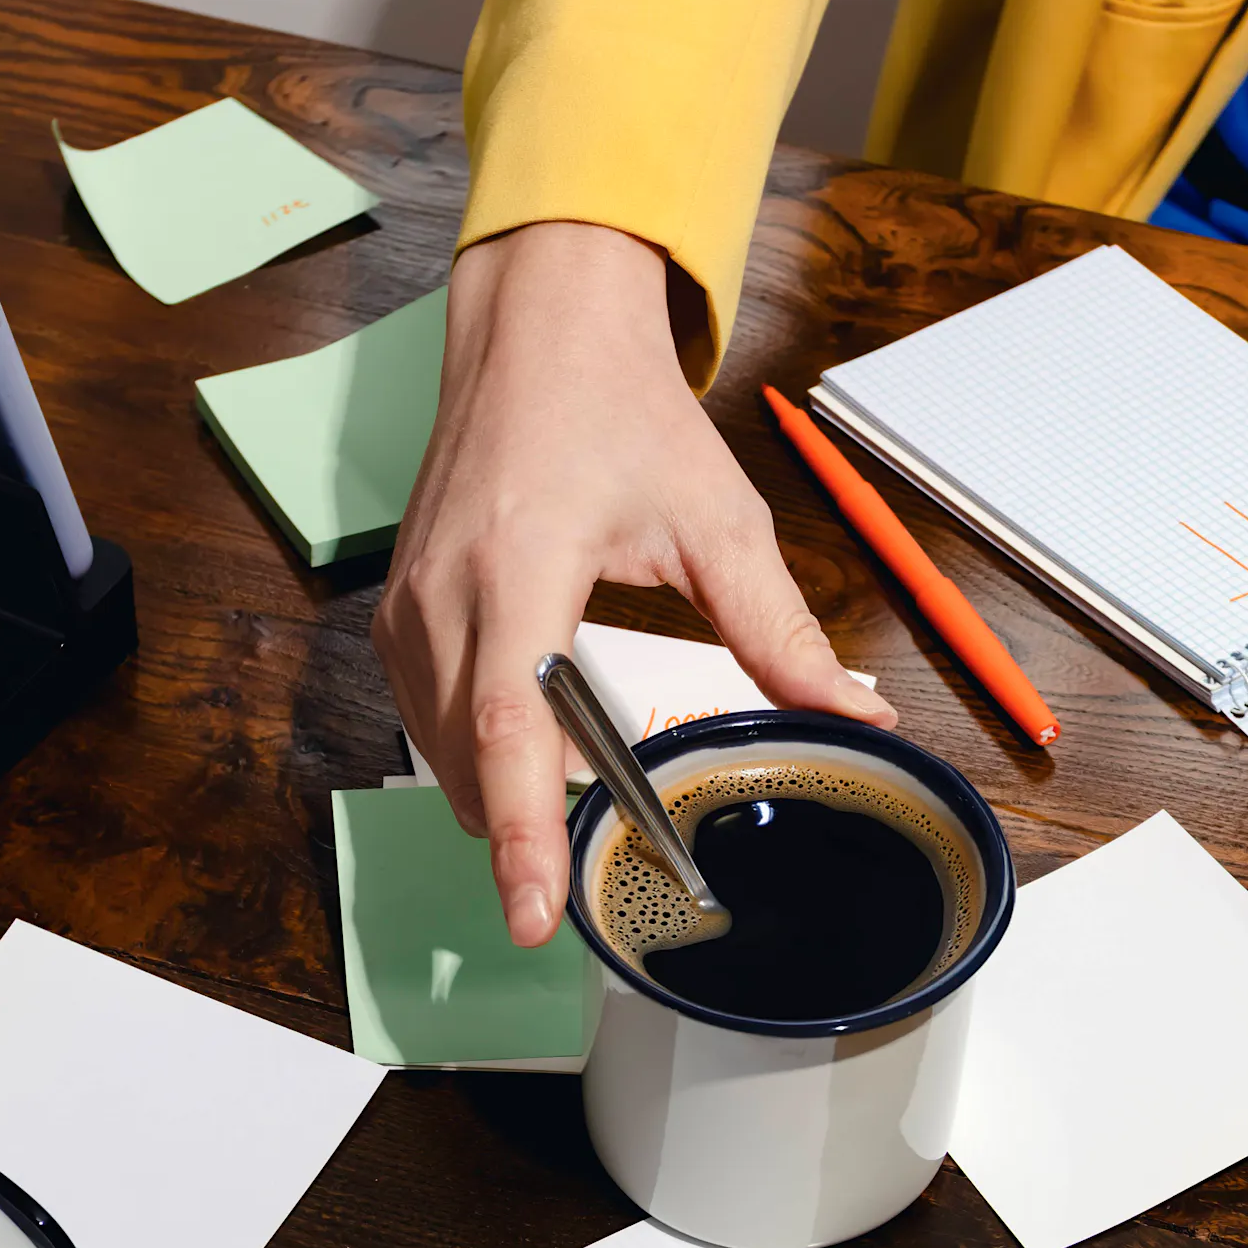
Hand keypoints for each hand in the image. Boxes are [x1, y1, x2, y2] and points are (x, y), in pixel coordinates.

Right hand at [372, 221, 896, 946]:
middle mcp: (445, 595)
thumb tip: (850, 714)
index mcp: (522, 566)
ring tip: (586, 773)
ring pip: (446, 757)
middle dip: (532, 828)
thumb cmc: (619, 409)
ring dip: (507, 790)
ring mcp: (408, 607)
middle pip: (474, 766)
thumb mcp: (718, 518)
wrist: (534, 330)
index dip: (523, 837)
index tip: (532, 917)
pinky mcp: (398, 613)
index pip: (512, 730)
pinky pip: (430, 720)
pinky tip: (542, 727)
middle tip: (612, 843)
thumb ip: (779, 631)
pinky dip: (482, 750)